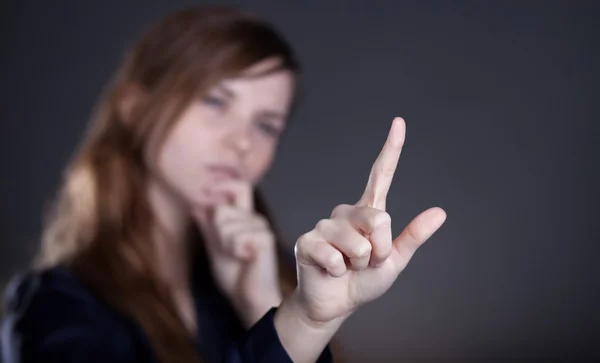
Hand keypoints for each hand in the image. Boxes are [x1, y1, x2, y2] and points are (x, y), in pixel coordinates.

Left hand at [193, 180, 281, 326]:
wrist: (248, 298)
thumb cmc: (234, 276)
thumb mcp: (214, 247)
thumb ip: (207, 226)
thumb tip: (196, 205)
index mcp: (244, 218)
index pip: (239, 186)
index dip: (222, 185)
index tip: (206, 193)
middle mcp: (255, 219)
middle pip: (222, 209)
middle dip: (215, 231)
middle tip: (227, 250)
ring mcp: (261, 227)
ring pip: (226, 225)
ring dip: (224, 245)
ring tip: (238, 257)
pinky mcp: (266, 238)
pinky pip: (237, 236)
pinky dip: (235, 251)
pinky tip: (247, 259)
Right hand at [292, 117, 446, 323]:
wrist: (336, 304)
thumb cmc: (364, 280)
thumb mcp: (395, 261)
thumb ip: (413, 236)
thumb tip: (440, 211)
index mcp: (368, 212)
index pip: (380, 175)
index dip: (391, 149)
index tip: (399, 122)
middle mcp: (345, 212)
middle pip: (378, 219)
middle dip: (380, 251)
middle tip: (367, 263)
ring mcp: (324, 225)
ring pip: (358, 242)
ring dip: (359, 264)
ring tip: (347, 267)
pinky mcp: (307, 241)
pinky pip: (334, 255)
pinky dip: (338, 271)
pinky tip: (330, 271)